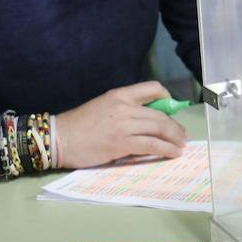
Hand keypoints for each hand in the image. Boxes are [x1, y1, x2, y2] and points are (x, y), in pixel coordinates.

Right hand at [56, 81, 187, 168]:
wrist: (59, 138)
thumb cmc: (79, 125)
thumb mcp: (103, 107)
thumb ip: (124, 110)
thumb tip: (146, 119)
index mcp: (120, 95)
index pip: (152, 88)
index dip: (167, 98)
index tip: (171, 109)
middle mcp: (125, 106)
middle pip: (160, 113)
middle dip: (175, 126)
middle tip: (182, 135)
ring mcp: (124, 125)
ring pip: (160, 128)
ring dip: (175, 138)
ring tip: (181, 145)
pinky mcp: (122, 143)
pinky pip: (152, 145)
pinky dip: (166, 149)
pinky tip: (172, 153)